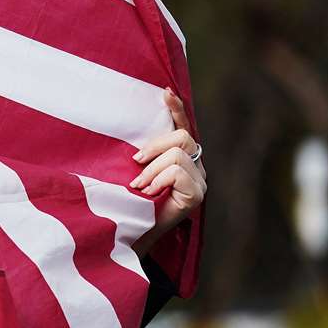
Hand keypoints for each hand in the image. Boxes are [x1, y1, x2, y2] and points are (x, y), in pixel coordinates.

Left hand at [131, 86, 207, 256]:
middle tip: (134, 163)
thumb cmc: (129, 203)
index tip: (164, 92)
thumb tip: (128, 140)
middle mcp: (195, 167)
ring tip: (139, 186)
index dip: (176, 109)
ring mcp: (199, 181)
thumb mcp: (132, 172)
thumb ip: (139, 156)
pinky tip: (149, 193)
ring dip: (152, 169)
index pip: (183, 127)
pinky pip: (178, 172)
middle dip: (155, 146)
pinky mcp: (197, 195)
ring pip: (178, 155)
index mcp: (181, 158)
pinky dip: (159, 179)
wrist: (132, 235)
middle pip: (183, 137)